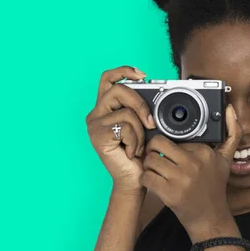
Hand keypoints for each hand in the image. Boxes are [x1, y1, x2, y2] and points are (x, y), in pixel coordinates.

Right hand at [85, 65, 156, 194]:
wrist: (134, 179)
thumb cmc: (140, 154)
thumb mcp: (144, 125)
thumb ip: (142, 109)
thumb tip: (155, 93)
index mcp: (106, 108)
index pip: (108, 78)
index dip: (124, 71)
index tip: (143, 75)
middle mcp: (96, 113)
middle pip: (120, 90)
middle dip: (141, 105)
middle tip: (150, 124)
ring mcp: (95, 124)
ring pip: (126, 111)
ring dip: (140, 131)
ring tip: (137, 145)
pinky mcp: (98, 135)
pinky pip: (125, 127)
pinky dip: (135, 140)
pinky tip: (131, 152)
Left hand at [140, 104, 241, 232]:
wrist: (211, 218)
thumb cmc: (215, 187)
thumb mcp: (226, 160)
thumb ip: (232, 134)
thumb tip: (229, 109)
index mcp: (204, 152)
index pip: (174, 137)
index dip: (169, 143)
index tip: (171, 153)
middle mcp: (193, 163)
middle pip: (157, 144)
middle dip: (153, 151)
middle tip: (157, 158)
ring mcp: (181, 178)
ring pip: (149, 160)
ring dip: (148, 166)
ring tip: (156, 171)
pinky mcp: (169, 192)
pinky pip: (146, 177)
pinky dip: (146, 180)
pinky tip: (154, 183)